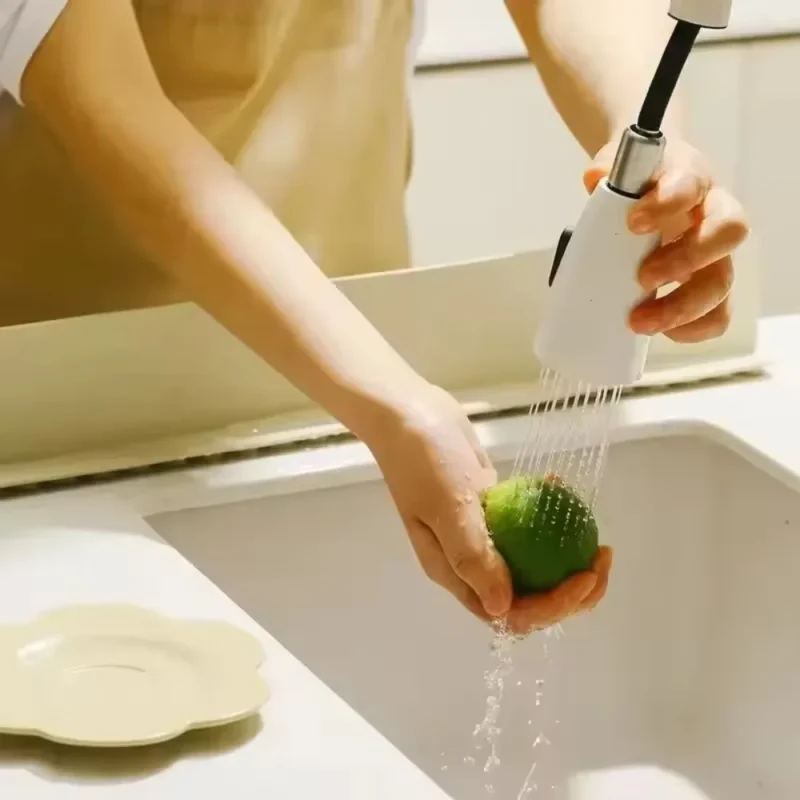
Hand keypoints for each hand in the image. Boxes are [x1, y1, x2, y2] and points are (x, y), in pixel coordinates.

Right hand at [364, 383, 611, 634]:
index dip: (552, 606)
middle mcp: (467, 560)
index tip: (584, 577)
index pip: (509, 612)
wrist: (408, 412)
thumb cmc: (422, 458)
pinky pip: (526, 524)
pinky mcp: (490, 507)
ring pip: (531, 564)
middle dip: (570, 590)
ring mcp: (480, 533)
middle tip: (600, 558)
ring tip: (596, 536)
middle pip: (525, 595)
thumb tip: (503, 609)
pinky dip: (548, 515)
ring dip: (566, 558)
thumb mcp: (448, 506)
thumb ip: (472, 556)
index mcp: (453, 570)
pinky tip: (559, 485)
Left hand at [585, 137, 749, 342]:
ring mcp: (713, 254)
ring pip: (722, 281)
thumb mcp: (619, 169)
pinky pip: (718, 314)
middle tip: (643, 277)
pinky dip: (692, 328)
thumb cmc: (637, 186)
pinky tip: (662, 331)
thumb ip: (607, 170)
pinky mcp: (706, 286)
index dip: (669, 202)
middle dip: (685, 259)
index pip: (692, 183)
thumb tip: (596, 179)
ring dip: (683, 306)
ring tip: (640, 321)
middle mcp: (712, 215)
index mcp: (689, 179)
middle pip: (727, 233)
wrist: (646, 192)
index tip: (633, 222)